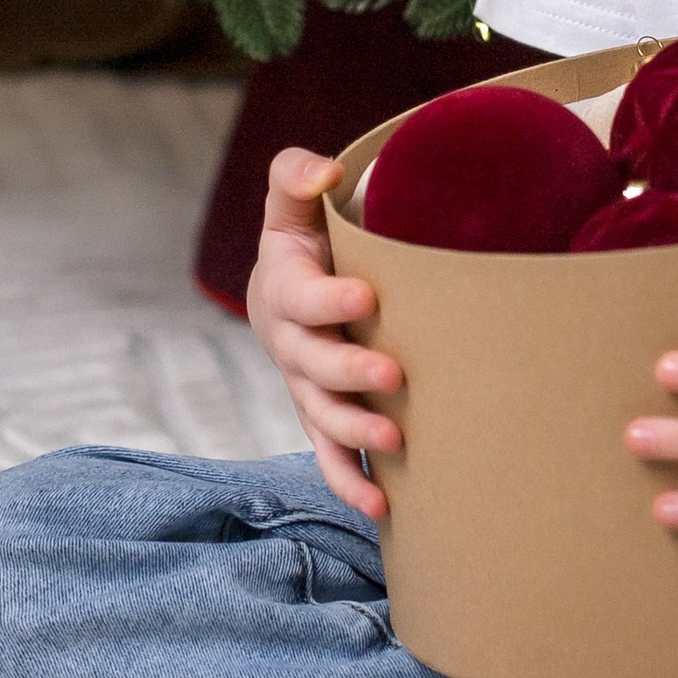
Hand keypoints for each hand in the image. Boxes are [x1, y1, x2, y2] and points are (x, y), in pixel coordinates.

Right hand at [245, 147, 399, 519]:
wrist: (288, 291)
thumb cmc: (304, 238)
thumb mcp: (292, 200)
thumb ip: (296, 174)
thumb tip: (325, 171)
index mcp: (283, 289)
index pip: (302, 298)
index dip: (330, 300)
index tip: (367, 296)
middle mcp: (290, 344)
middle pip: (313, 364)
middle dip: (350, 371)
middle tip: (393, 373)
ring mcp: (305, 387)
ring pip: (322, 417)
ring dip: (355, 432)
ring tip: (394, 439)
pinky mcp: (322, 418)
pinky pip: (330, 457)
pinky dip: (351, 482)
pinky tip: (382, 506)